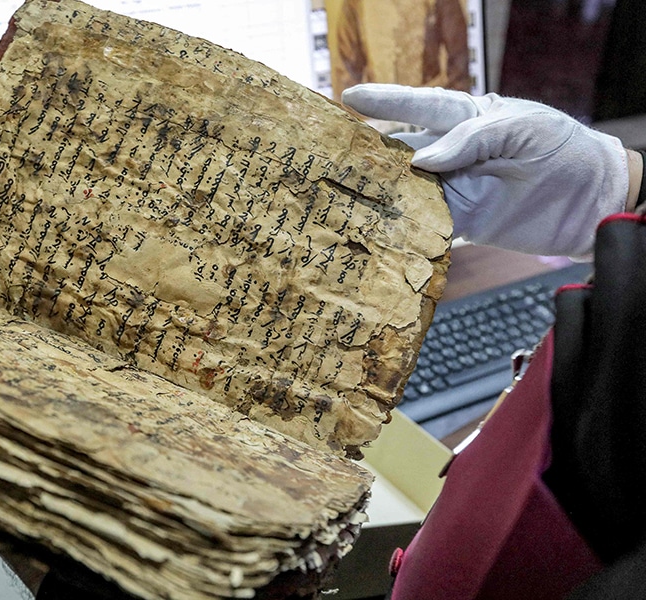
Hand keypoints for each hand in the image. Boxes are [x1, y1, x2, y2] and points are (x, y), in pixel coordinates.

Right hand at [341, 84, 632, 256]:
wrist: (594, 201)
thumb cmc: (563, 149)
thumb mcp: (522, 129)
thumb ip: (472, 140)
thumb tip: (422, 160)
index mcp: (467, 118)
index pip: (420, 106)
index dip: (385, 102)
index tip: (350, 98)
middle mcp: (454, 152)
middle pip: (402, 149)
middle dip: (369, 151)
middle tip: (333, 153)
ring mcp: (456, 187)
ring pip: (407, 188)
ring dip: (380, 192)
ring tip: (345, 194)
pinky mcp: (463, 222)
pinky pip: (425, 224)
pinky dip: (403, 227)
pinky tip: (379, 228)